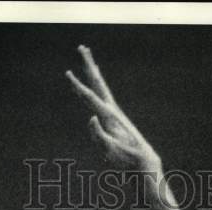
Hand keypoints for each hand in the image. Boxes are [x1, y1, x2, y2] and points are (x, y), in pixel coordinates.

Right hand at [66, 45, 160, 172]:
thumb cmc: (125, 158)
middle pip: (98, 83)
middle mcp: (112, 109)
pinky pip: (104, 97)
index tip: (68, 73)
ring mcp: (114, 113)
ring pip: (101, 88)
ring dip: (93, 73)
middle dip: (89, 65)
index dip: (78, 86)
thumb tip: (90, 117)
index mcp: (108, 116)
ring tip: (89, 61)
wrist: (143, 160)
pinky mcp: (115, 118)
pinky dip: (99, 86)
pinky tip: (97, 83)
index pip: (90, 97)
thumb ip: (98, 135)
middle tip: (82, 47)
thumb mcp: (109, 150)